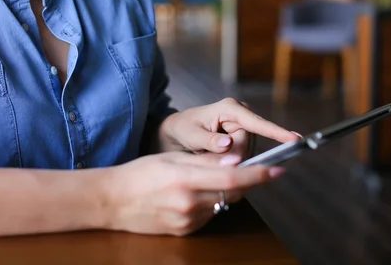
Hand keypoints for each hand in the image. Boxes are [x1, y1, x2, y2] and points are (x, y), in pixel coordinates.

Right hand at [104, 151, 284, 235]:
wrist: (112, 201)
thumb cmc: (140, 173)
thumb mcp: (172, 158)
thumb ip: (205, 161)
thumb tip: (235, 160)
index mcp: (185, 179)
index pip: (232, 178)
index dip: (258, 174)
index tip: (278, 169)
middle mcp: (189, 203)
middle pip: (232, 193)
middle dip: (245, 181)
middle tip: (249, 169)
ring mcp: (187, 221)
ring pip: (221, 204)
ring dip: (224, 192)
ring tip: (202, 180)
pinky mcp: (184, 232)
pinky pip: (208, 215)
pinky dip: (210, 203)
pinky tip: (192, 195)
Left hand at [158, 98, 299, 158]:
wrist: (177, 131)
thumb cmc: (183, 128)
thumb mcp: (191, 134)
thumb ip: (209, 141)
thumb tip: (228, 145)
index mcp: (230, 108)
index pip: (257, 123)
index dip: (276, 132)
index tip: (294, 139)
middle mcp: (241, 115)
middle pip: (248, 145)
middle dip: (232, 157)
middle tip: (210, 158)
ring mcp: (244, 127)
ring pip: (247, 153)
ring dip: (230, 160)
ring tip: (209, 154)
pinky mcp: (243, 138)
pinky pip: (244, 155)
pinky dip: (231, 161)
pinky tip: (218, 157)